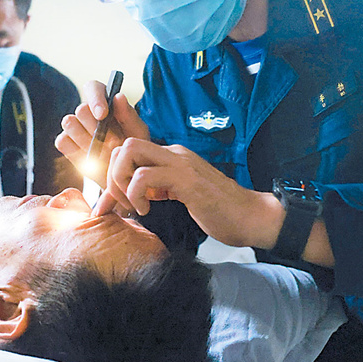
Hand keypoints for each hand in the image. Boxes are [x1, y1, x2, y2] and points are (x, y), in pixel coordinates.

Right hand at [55, 80, 149, 185]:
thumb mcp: (137, 133)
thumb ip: (129, 115)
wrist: (124, 173)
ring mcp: (74, 127)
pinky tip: (91, 159)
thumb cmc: (132, 148)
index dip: (95, 99)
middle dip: (94, 126)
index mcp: (105, 101)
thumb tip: (118, 96)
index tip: (102, 114)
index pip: (92, 87)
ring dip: (85, 138)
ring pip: (69, 122)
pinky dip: (75, 150)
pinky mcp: (66, 143)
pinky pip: (62, 140)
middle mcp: (87, 111)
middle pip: (80, 108)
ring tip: (103, 152)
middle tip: (110, 142)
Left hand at [96, 138, 282, 249]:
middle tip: (123, 202)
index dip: (113, 174)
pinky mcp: (185, 179)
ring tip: (135, 205)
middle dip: (112, 176)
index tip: (114, 202)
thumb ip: (158, 189)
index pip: (129, 150)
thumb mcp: (179, 195)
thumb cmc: (218, 210)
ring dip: (121, 182)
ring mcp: (180, 163)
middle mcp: (174, 153)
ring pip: (129, 152)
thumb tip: (129, 197)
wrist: (250, 216)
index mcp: (171, 156)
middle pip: (124, 145)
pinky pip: (144, 175)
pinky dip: (136, 194)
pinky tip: (148, 210)